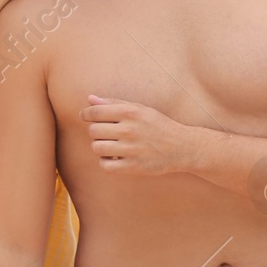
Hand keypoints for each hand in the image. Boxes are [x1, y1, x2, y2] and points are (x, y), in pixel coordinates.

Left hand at [81, 95, 210, 175]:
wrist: (181, 147)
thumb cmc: (158, 125)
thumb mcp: (140, 109)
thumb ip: (114, 103)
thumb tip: (90, 99)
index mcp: (130, 112)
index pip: (95, 112)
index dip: (86, 114)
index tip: (85, 116)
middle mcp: (129, 130)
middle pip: (93, 131)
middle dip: (95, 131)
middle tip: (105, 132)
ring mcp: (131, 149)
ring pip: (97, 148)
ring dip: (99, 146)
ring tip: (109, 145)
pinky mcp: (133, 167)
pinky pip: (105, 166)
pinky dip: (105, 162)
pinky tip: (113, 157)